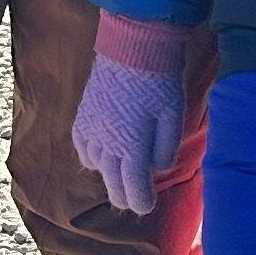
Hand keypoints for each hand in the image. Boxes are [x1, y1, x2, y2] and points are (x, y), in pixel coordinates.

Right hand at [72, 23, 197, 215]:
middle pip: (112, 183)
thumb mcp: (173, 116)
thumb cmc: (159, 81)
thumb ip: (165, 148)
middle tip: (135, 203)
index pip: (133, 187)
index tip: (146, 207)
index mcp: (132, 145)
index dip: (140, 201)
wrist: (132, 47)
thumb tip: (157, 169)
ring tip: (120, 179)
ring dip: (109, 176)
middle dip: (124, 197)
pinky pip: (82, 148)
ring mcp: (91, 130)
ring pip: (96, 168)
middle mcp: (107, 143)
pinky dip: (92, 158)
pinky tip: (101, 157)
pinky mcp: (82, 117)